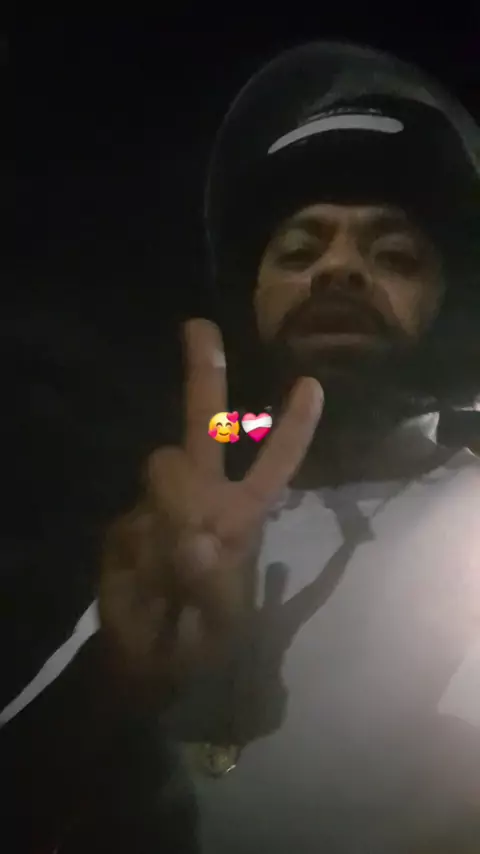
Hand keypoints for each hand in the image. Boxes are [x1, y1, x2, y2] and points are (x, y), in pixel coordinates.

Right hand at [98, 319, 322, 708]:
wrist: (144, 658)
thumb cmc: (201, 639)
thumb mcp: (220, 625)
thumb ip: (211, 583)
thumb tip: (197, 537)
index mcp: (241, 515)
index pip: (273, 464)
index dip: (292, 428)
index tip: (310, 384)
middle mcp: (204, 497)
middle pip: (206, 428)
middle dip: (205, 376)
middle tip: (199, 328)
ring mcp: (162, 505)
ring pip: (164, 470)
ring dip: (173, 508)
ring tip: (171, 570)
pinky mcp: (126, 523)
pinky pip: (131, 522)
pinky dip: (138, 552)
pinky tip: (143, 579)